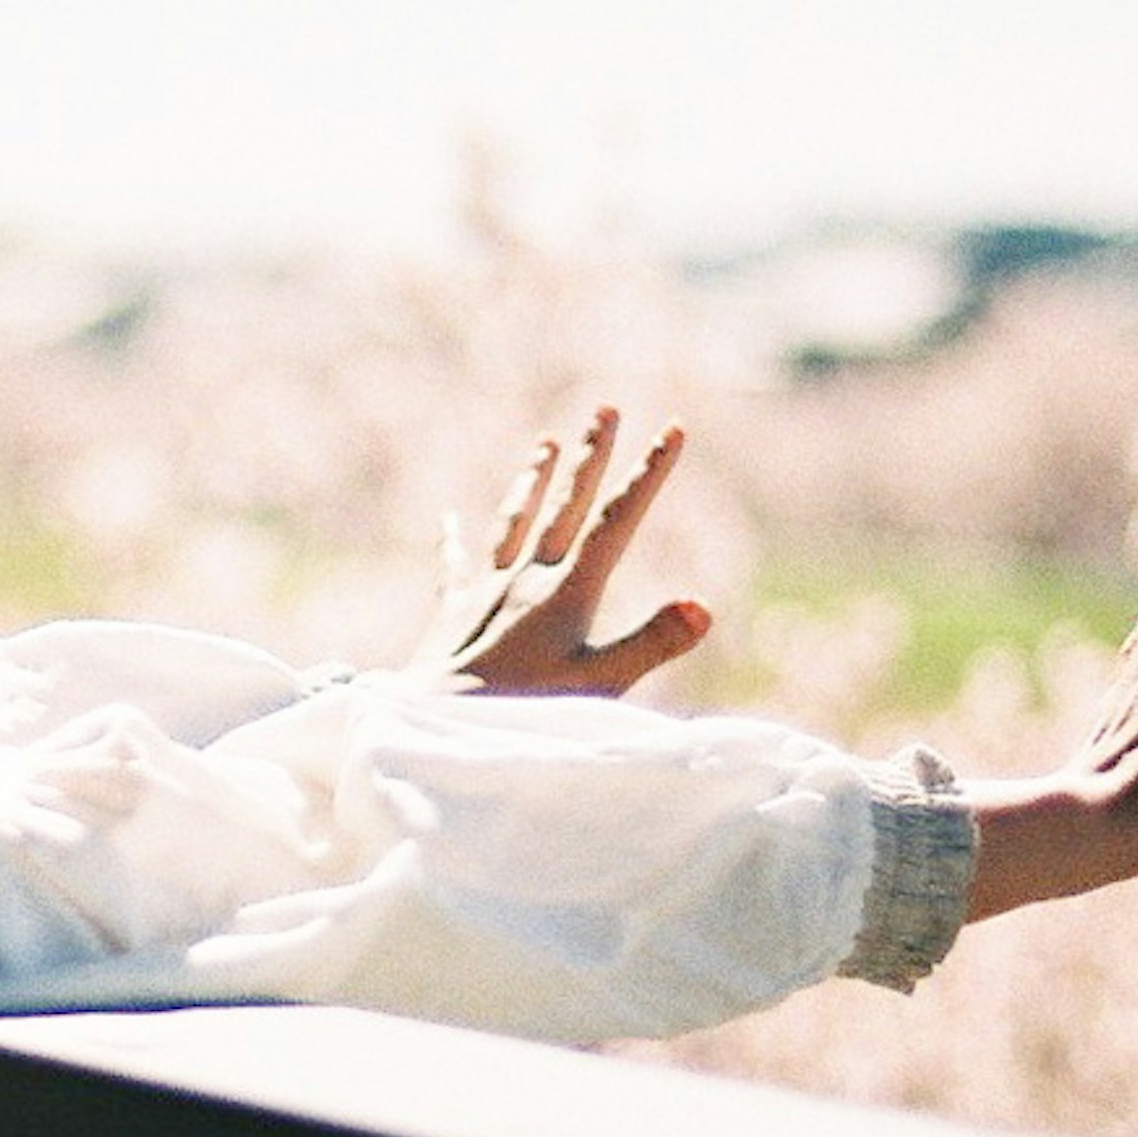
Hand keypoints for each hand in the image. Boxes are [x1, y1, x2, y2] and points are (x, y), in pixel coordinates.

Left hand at [412, 406, 713, 696]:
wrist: (434, 727)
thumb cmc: (523, 713)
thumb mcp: (598, 685)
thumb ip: (650, 644)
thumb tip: (703, 606)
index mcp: (565, 592)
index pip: (616, 521)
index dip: (647, 474)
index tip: (672, 428)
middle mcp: (525, 579)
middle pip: (565, 506)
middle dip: (590, 457)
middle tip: (605, 408)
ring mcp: (485, 592)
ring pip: (514, 522)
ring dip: (533, 481)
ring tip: (545, 443)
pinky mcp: (452, 615)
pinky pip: (453, 567)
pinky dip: (452, 540)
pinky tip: (447, 519)